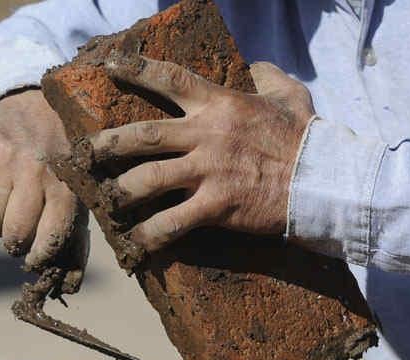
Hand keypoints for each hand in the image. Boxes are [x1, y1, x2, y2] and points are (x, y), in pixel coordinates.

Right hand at [0, 89, 85, 268]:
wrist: (47, 98)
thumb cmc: (68, 155)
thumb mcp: (81, 187)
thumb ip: (75, 232)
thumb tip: (70, 283)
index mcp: (65, 182)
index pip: (48, 236)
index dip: (38, 255)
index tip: (35, 256)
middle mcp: (35, 169)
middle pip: (11, 230)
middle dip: (13, 241)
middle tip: (17, 234)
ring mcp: (4, 155)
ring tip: (2, 211)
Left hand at [87, 56, 314, 251]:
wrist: (323, 180)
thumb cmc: (307, 138)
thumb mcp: (290, 95)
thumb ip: (267, 76)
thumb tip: (255, 66)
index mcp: (220, 104)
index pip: (169, 78)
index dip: (135, 69)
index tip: (110, 67)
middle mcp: (206, 135)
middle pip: (142, 135)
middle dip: (106, 144)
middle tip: (86, 153)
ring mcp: (208, 172)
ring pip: (147, 180)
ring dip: (121, 192)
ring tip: (108, 201)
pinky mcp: (216, 207)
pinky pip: (172, 222)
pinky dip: (150, 235)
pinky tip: (137, 243)